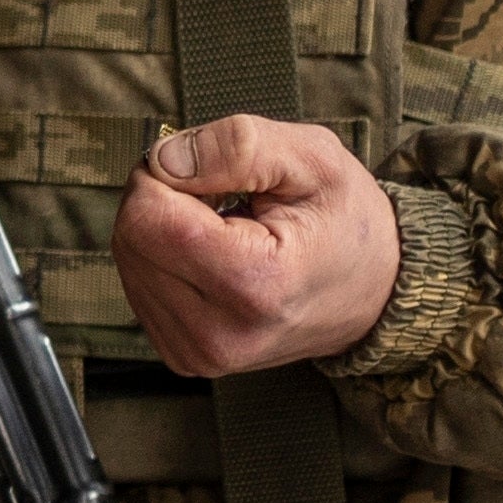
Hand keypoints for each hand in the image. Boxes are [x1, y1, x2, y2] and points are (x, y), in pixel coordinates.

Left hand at [113, 115, 403, 378]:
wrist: (374, 290)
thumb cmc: (344, 221)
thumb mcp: (313, 158)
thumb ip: (237, 146)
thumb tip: (163, 159)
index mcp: (254, 286)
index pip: (147, 216)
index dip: (167, 175)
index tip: (213, 175)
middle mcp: (219, 334)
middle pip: (130, 238)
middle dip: (164, 200)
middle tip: (223, 199)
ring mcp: (199, 353)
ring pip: (128, 261)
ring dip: (164, 231)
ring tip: (226, 231)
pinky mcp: (185, 357)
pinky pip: (139, 288)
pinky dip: (165, 261)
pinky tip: (212, 259)